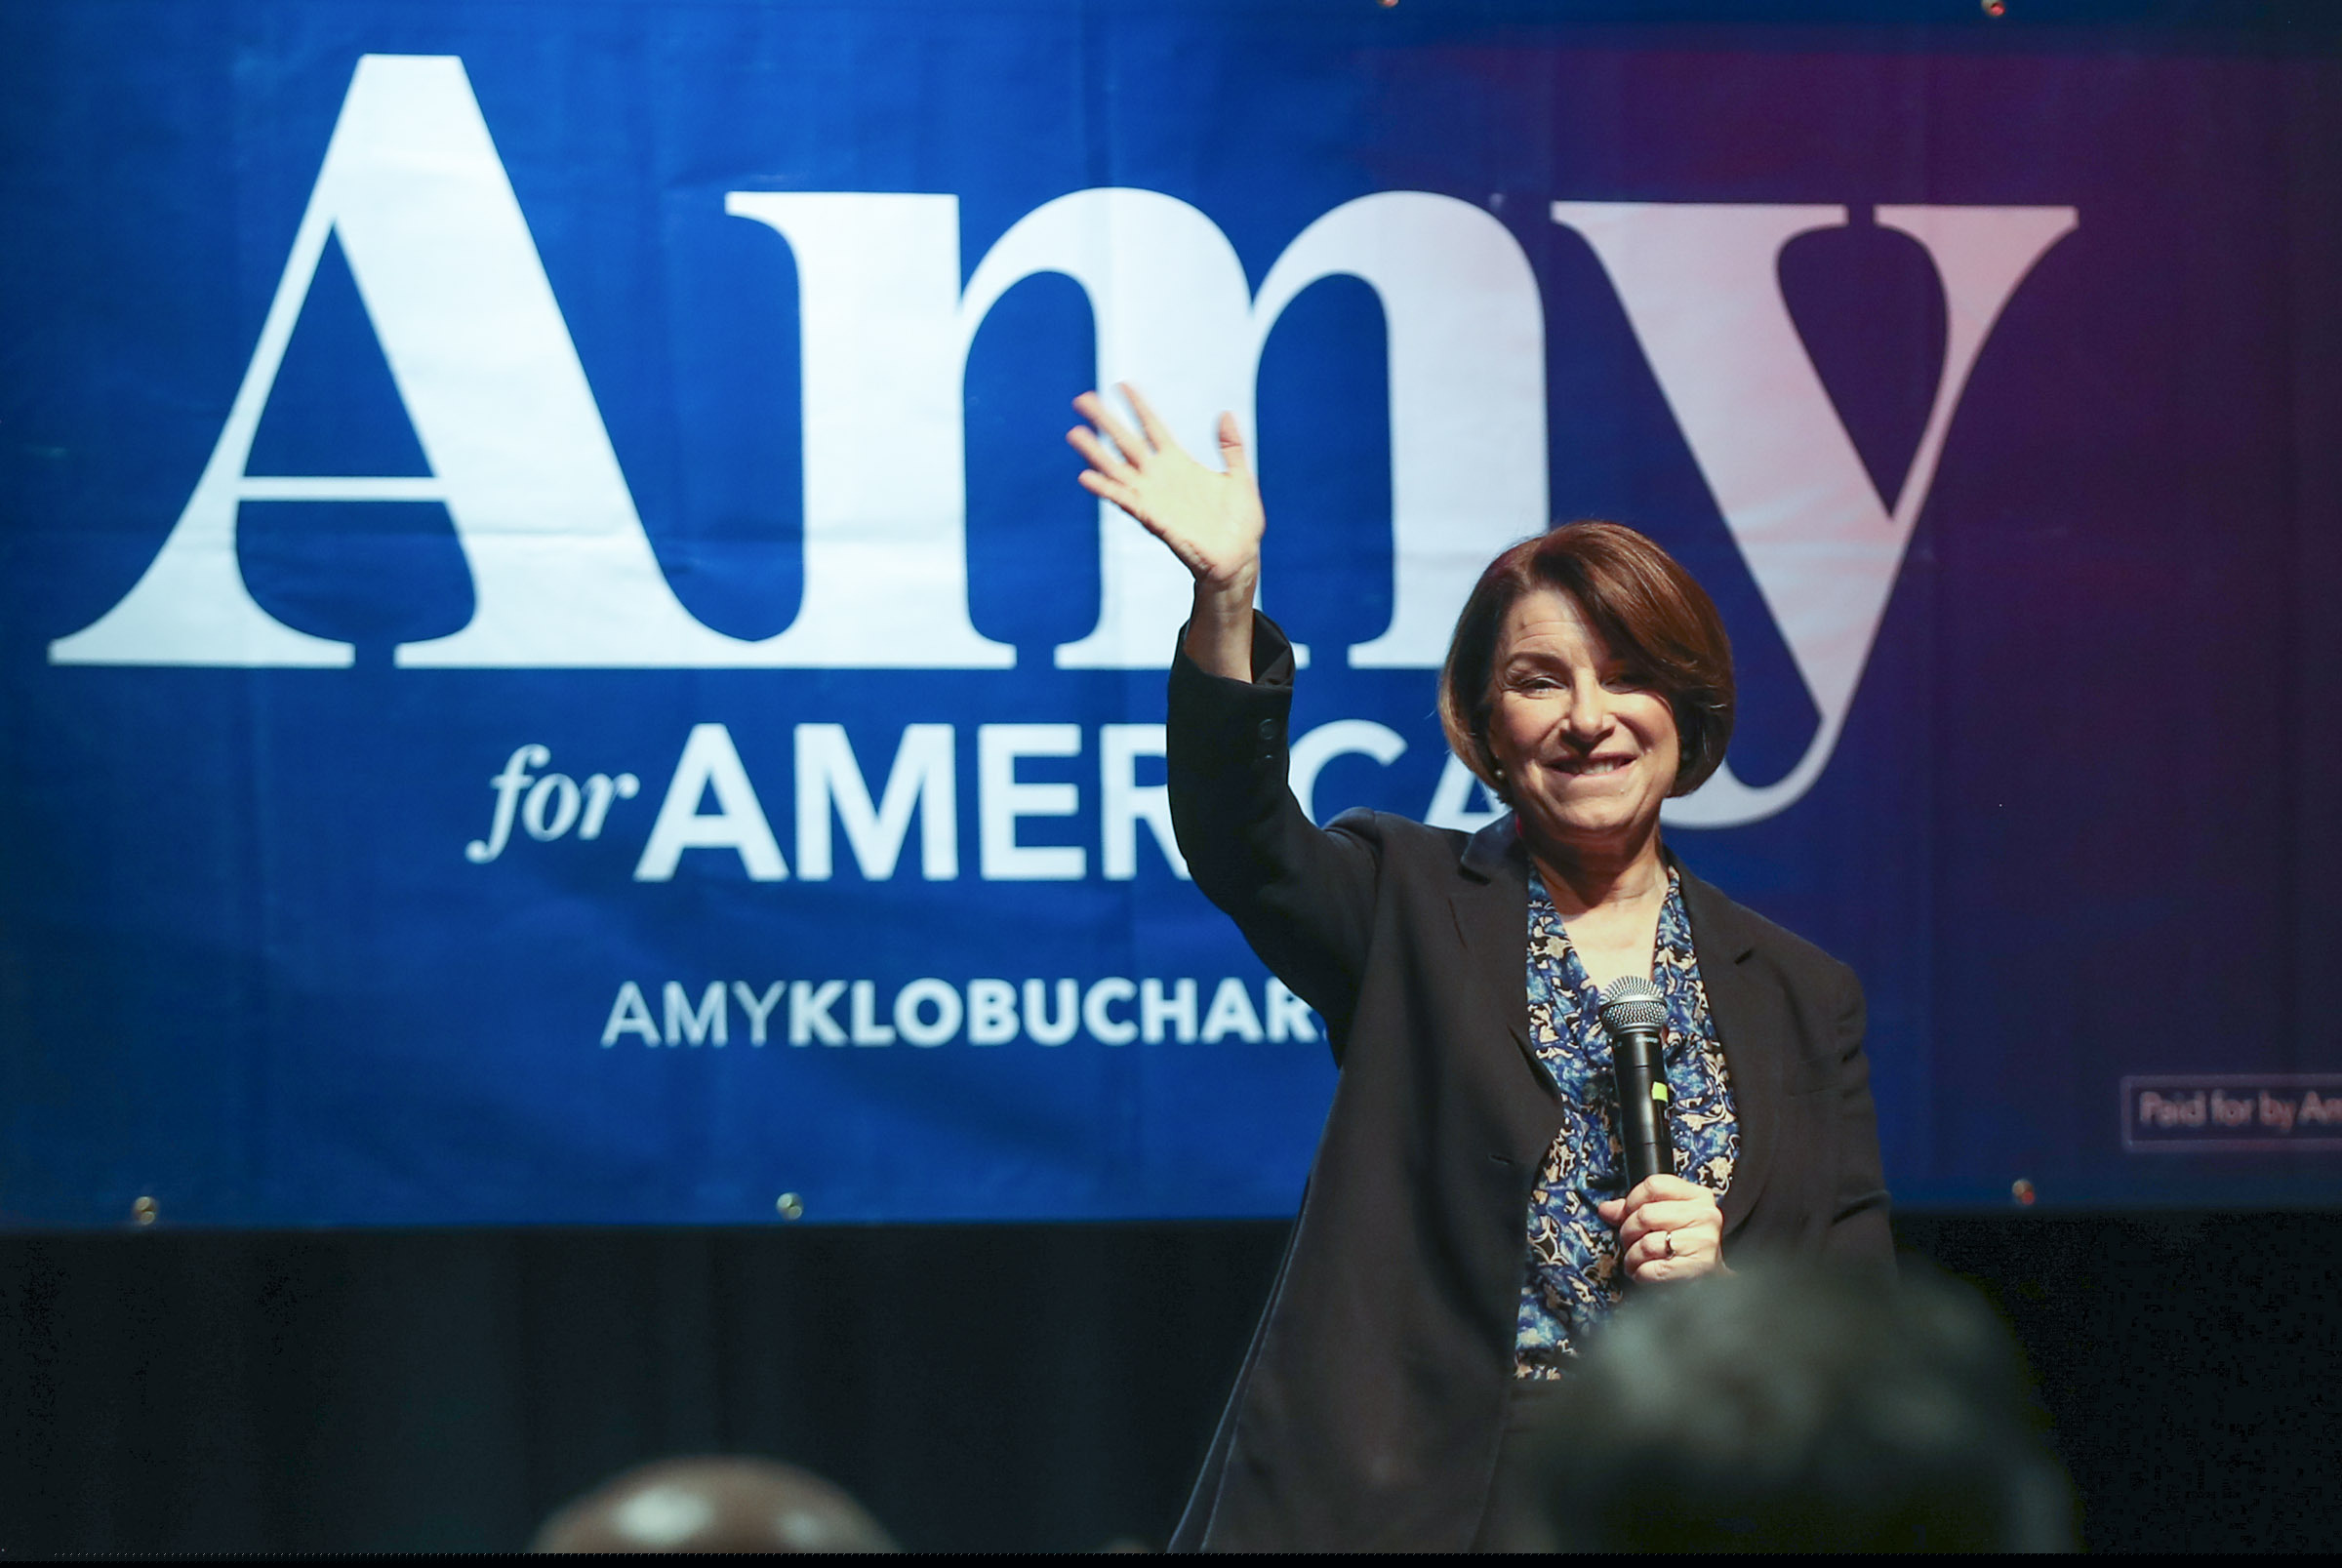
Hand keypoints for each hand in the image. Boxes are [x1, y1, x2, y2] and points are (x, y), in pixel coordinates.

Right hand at [1068, 385, 1262, 595]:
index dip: (1138, 406)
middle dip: (1105, 421)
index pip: (1152, 427)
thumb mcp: (1239, 477)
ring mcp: (1154, 498)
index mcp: (1178, 463)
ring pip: (1117, 469)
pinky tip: (1087, 477)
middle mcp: (1160, 477)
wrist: (1239, 558)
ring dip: (1095, 453)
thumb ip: (1231, 446)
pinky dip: (1107, 489)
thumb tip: (1226, 414)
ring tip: (1075, 434)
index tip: (1122, 385)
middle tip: (1082, 399)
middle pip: (1126, 442)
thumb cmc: (1240, 522)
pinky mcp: (1154, 519)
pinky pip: (1126, 501)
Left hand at [1599, 1174, 1726, 1283]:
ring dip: (1632, 1256)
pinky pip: (1652, 1269)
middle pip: (1646, 1215)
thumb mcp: (1668, 1216)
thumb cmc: (1687, 1243)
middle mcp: (1704, 1216)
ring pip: (1646, 1244)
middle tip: (1629, 1241)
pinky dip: (1640, 1273)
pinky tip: (1643, 1272)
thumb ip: (1636, 1209)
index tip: (1627, 1213)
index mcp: (1697, 1196)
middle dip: (1628, 1231)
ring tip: (1635, 1260)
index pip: (1654, 1185)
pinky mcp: (1697, 1268)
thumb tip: (1606, 1209)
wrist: (1712, 1276)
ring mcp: (1702, 1242)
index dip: (1632, 1200)